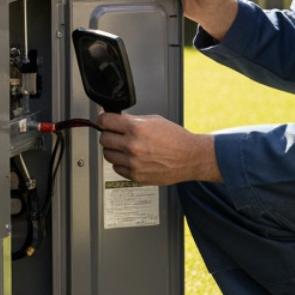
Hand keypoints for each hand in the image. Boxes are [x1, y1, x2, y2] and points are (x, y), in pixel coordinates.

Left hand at [96, 112, 221, 185]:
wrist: (190, 157)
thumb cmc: (176, 139)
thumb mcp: (154, 121)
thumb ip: (132, 120)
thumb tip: (116, 119)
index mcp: (136, 129)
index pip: (105, 121)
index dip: (103, 119)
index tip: (104, 121)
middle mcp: (132, 146)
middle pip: (104, 138)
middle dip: (109, 134)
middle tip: (116, 134)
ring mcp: (133, 162)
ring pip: (107, 154)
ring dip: (113, 149)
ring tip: (124, 147)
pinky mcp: (135, 176)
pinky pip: (116, 168)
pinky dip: (120, 163)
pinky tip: (131, 158)